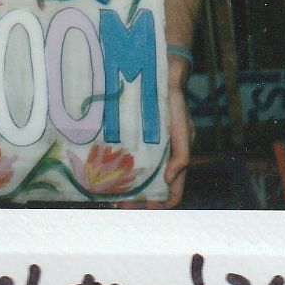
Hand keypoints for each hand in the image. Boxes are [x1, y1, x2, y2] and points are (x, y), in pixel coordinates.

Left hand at [113, 55, 194, 209]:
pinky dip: (116, 170)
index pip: (173, 193)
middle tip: (117, 206)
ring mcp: (146, 149)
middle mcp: (161, 158)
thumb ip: (181, 154)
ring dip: (124, 189)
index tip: (143, 210)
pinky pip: (124, 159)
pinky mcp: (133, 137)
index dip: (161, 206)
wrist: (163, 74)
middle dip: (136, 201)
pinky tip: (101, 172)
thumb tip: (168, 180)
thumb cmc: (176, 101)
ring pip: (136, 178)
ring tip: (106, 195)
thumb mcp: (183, 127)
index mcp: (177, 160)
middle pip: (150, 190)